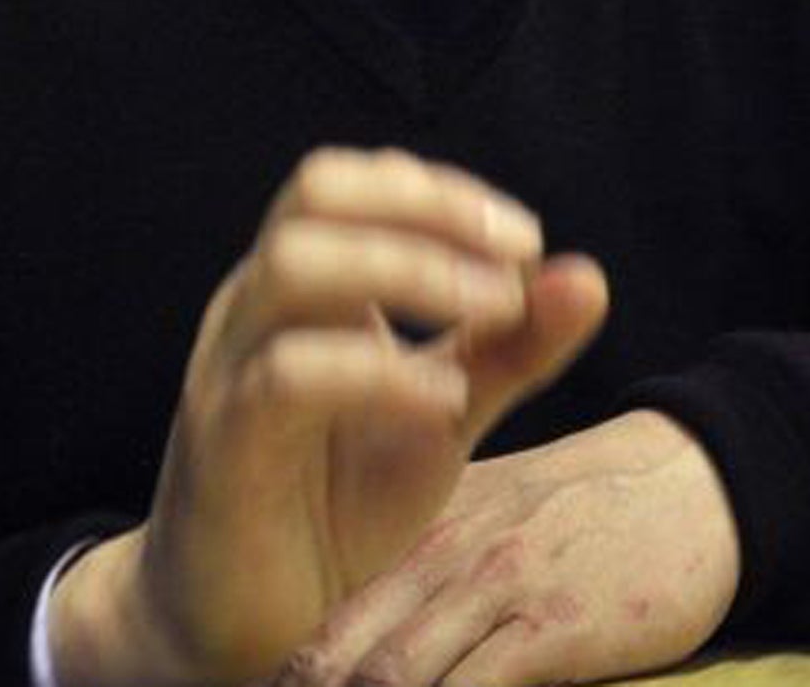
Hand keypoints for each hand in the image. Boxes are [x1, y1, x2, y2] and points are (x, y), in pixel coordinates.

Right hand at [49, 146, 607, 685]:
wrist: (251, 629)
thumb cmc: (339, 505)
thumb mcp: (444, 413)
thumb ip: (509, 347)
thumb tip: (586, 276)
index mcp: (303, 284)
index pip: (360, 181)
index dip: (444, 193)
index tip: (524, 241)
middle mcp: (256, 305)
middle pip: (318, 189)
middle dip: (429, 208)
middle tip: (515, 258)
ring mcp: (229, 368)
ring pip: (294, 263)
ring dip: (409, 269)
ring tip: (494, 312)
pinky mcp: (223, 445)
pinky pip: (288, 377)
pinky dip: (380, 373)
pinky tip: (445, 402)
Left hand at [277, 410, 740, 686]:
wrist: (693, 483)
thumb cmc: (592, 522)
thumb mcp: (499, 537)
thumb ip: (437, 592)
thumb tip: (378, 664)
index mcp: (421, 545)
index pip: (325, 641)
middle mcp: (442, 562)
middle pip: (336, 666)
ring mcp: (492, 589)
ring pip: (390, 680)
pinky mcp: (551, 621)